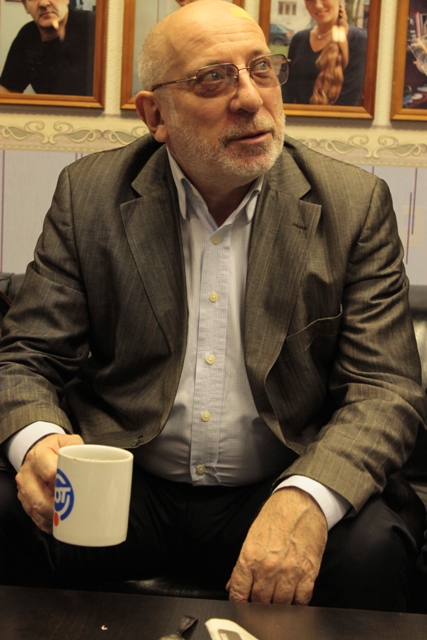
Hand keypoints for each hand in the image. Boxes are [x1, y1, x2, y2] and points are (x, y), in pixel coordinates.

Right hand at [15, 433, 83, 533]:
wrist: (39, 449)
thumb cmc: (57, 447)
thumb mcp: (68, 441)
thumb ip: (80, 449)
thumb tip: (96, 465)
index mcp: (39, 455)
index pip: (49, 472)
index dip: (63, 484)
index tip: (76, 490)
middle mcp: (27, 472)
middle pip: (39, 497)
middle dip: (57, 509)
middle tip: (74, 512)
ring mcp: (24, 488)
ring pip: (35, 509)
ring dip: (52, 518)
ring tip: (69, 520)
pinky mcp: (24, 499)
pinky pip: (33, 516)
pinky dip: (47, 523)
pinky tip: (59, 524)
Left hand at [226, 487, 326, 604]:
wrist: (301, 501)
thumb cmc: (277, 515)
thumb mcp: (252, 536)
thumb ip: (242, 565)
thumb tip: (233, 585)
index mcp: (250, 557)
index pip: (239, 594)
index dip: (239, 604)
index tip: (242, 606)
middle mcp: (268, 567)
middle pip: (260, 603)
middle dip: (258, 605)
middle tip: (261, 602)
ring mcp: (289, 572)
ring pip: (280, 606)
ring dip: (278, 606)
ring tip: (277, 600)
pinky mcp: (308, 573)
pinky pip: (302, 600)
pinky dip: (297, 603)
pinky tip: (294, 598)